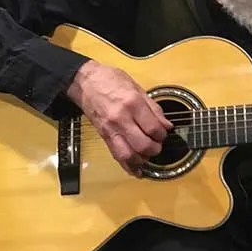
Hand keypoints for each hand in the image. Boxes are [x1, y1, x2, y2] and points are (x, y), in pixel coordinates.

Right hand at [66, 60, 172, 176]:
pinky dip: (128, 166)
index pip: (153, 128)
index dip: (163, 134)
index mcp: (132, 103)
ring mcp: (110, 129)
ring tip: (148, 155)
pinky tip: (137, 170)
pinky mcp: (104, 136)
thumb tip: (167, 125)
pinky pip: (116, 156)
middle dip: (155, 149)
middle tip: (158, 144)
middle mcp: (121, 118)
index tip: (164, 133)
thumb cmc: (111, 80)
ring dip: (142, 159)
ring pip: (128, 155)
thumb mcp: (137, 87)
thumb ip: (154, 109)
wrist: (84, 81)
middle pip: (142, 145)